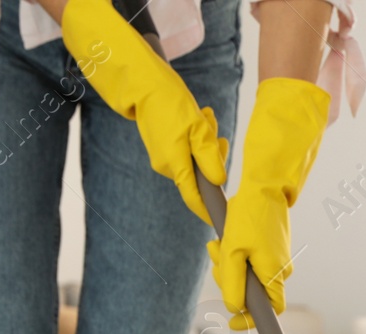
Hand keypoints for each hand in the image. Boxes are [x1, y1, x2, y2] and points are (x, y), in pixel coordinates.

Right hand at [61, 0, 226, 224]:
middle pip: (200, 175)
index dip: (208, 210)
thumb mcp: (197, 127)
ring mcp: (164, 157)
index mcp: (175, 165)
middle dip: (214, 157)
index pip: (194, 198)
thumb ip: (209, 156)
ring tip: (206, 118)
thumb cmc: (171, 102)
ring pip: (196, 159)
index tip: (222, 219)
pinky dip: (197, 137)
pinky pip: (187, 149)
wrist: (143, 83)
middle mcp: (167, 166)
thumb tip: (219, 180)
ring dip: (207, 141)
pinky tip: (199, 118)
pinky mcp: (164, 147)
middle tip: (217, 134)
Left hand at [208, 77, 329, 328]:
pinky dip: (235, 256)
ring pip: (249, 276)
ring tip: (217, 245)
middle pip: (254, 294)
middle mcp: (281, 271)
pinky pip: (251, 262)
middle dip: (230, 283)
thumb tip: (233, 308)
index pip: (271, 312)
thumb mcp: (233, 252)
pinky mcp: (271, 249)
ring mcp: (277, 260)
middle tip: (216, 263)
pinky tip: (226, 240)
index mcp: (275, 275)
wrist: (264, 188)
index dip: (251, 320)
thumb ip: (232, 283)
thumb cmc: (249, 218)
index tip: (231, 322)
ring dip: (229, 266)